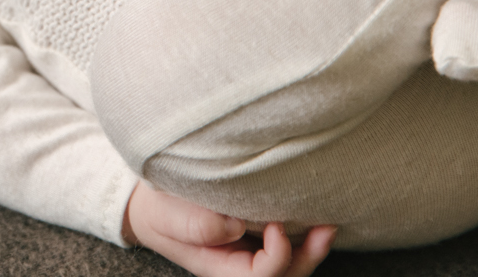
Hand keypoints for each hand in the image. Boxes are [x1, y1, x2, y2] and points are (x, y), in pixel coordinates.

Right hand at [123, 182, 336, 276]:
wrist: (149, 207)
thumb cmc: (159, 212)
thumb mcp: (168, 218)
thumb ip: (197, 226)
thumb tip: (235, 225)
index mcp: (221, 269)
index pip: (260, 275)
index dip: (276, 255)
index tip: (276, 225)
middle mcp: (240, 266)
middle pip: (284, 276)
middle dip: (308, 257)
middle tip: (326, 228)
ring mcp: (250, 253)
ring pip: (290, 265)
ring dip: (311, 248)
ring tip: (328, 225)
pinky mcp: (254, 237)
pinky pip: (286, 246)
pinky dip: (302, 236)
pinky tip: (312, 217)